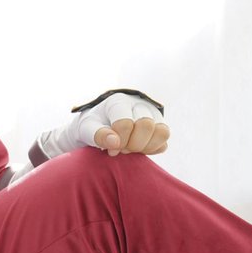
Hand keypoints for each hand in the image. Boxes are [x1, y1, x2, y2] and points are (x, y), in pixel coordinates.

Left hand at [37, 92, 169, 160]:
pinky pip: (164, 143)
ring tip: (130, 150)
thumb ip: (97, 134)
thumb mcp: (87, 129)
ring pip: (162, 132)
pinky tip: (137, 151)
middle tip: (121, 149)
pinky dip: (152, 150)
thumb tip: (115, 143)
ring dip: (146, 147)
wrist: (97, 125)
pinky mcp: (160, 127)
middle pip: (147, 125)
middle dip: (133, 144)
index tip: (110, 150)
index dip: (119, 141)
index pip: (126, 122)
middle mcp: (139, 105)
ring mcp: (153, 115)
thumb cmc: (91, 125)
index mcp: (119, 101)